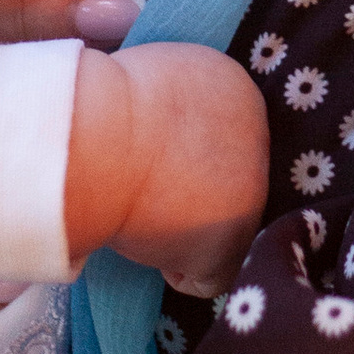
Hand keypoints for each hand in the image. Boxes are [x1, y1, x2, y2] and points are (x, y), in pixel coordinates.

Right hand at [64, 42, 268, 294]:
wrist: (95, 138)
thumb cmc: (100, 104)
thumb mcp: (150, 78)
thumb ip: (173, 101)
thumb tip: (162, 130)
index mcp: (235, 87)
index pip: (221, 134)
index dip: (182, 154)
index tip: (147, 158)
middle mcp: (258, 133)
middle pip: (229, 179)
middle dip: (193, 191)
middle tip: (143, 190)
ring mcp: (253, 191)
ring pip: (221, 228)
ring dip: (185, 228)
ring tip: (139, 213)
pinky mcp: (233, 242)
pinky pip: (208, 275)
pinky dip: (176, 269)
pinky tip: (147, 241)